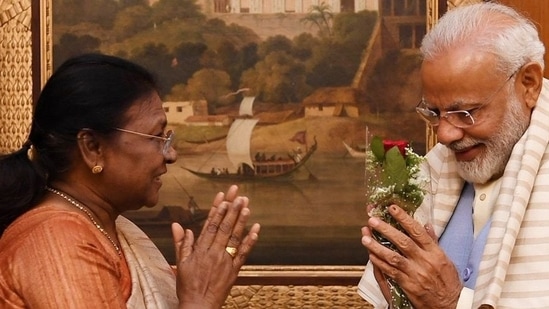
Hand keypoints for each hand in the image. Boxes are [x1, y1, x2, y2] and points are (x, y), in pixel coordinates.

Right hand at [172, 185, 260, 308]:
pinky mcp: (234, 271)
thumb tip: (178, 226)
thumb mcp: (180, 263)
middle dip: (232, 210)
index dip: (217, 210)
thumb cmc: (188, 286)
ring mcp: (225, 261)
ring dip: (241, 221)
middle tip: (239, 196)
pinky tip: (256, 229)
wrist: (198, 306)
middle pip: (224, 228)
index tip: (224, 197)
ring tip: (246, 206)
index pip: (210, 225)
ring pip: (234, 237)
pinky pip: (243, 253)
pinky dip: (250, 241)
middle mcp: (213, 253)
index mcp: (200, 250)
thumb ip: (182, 243)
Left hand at [361, 204, 460, 308]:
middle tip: (372, 220)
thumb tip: (426, 225)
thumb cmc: (448, 282)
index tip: (392, 208)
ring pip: (393, 257)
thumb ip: (433, 242)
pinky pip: (391, 272)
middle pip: (403, 241)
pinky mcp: (408, 286)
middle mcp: (425, 261)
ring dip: (377, 246)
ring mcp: (416, 273)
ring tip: (365, 237)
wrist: (451, 305)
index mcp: (435, 252)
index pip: (417, 231)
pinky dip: (379, 263)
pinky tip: (370, 255)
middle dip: (386, 229)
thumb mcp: (445, 259)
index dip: (404, 218)